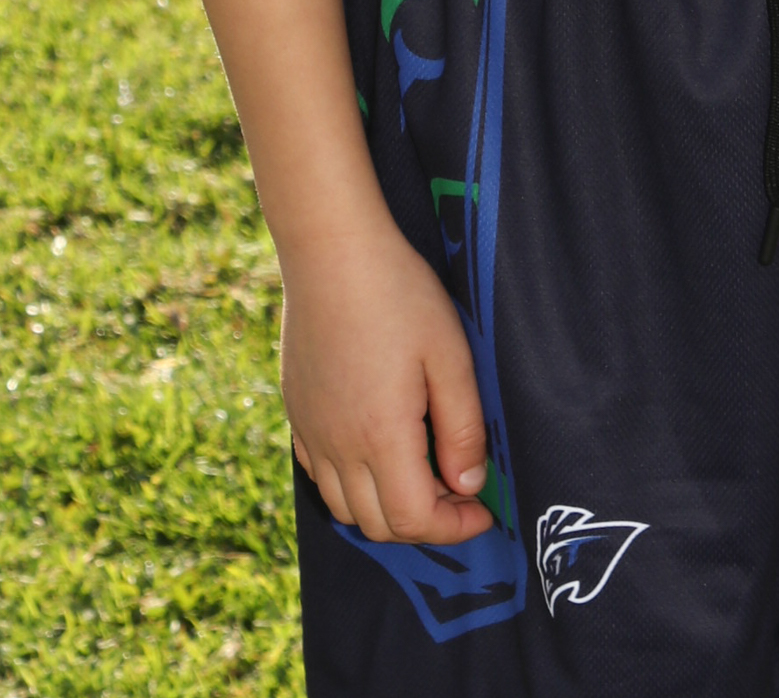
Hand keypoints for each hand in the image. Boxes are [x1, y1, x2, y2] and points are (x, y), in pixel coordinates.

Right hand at [280, 210, 493, 545]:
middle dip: (423, 524)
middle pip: (377, 525)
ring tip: (420, 472)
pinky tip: (375, 448)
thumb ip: (464, 428)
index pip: (413, 520)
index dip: (454, 528)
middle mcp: (338, 445)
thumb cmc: (398, 294)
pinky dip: (350, 484)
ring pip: (343, 507)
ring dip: (385, 508)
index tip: (483, 511)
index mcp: (380, 437)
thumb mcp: (450, 355)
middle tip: (457, 491)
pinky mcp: (295, 410)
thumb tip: (469, 485)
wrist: (331, 249)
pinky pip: (318, 473)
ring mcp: (311, 430)